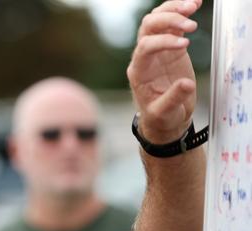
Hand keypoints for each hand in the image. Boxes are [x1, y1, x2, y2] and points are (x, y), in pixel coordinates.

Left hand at [127, 0, 201, 142]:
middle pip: (148, 27)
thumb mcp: (164, 113)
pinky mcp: (170, 46)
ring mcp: (156, 49)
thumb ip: (172, 99)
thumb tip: (186, 84)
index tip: (184, 45)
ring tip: (192, 7)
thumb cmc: (160, 116)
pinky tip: (194, 5)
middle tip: (190, 25)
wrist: (165, 117)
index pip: (144, 47)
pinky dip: (181, 12)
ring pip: (157, 20)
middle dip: (167, 21)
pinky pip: (172, 24)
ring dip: (173, 10)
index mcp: (138, 71)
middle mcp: (144, 56)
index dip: (162, 42)